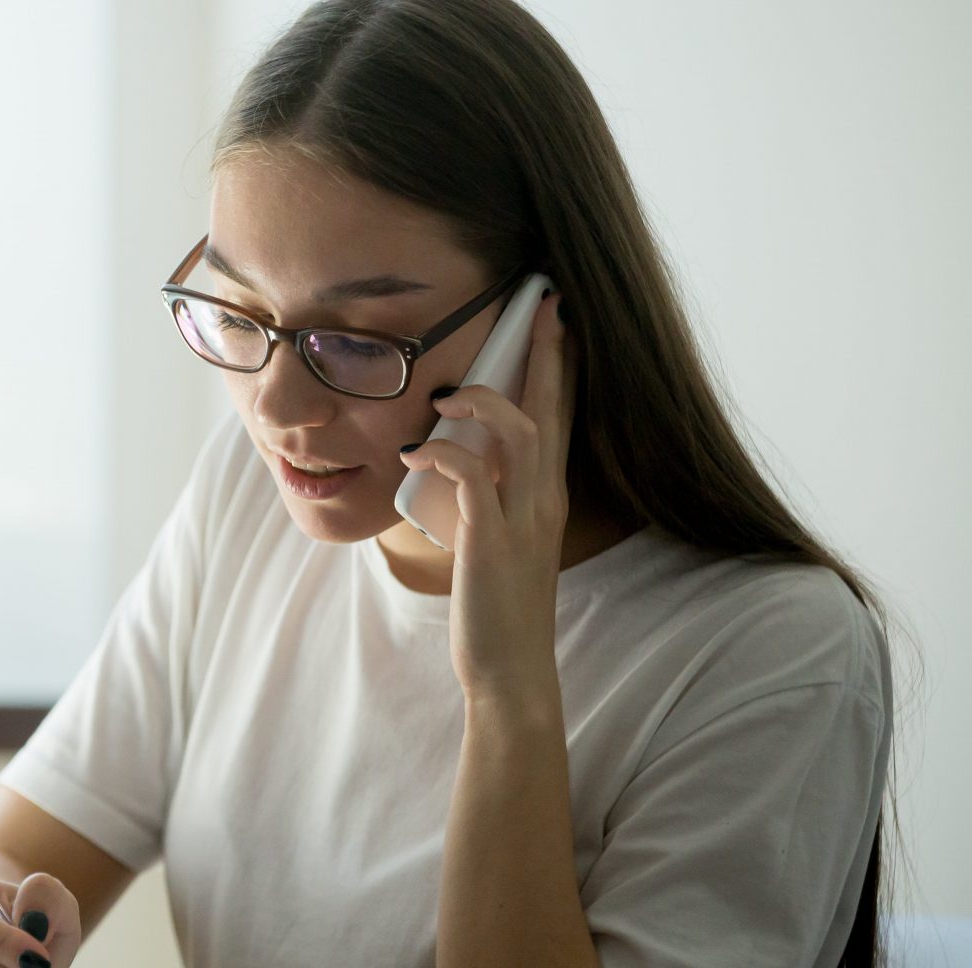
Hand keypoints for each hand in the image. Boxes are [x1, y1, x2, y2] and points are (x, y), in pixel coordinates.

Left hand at [398, 290, 574, 700]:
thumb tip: (457, 462)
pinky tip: (416, 457)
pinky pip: (472, 480)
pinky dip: (444, 457)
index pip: (560, 418)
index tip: (557, 322)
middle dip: (546, 356)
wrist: (509, 670)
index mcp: (546, 497)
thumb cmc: (496, 606)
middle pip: (552, 411)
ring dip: (484, 404)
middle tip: (542, 306)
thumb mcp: (496, 539)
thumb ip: (487, 498)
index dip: (559, 369)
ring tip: (446, 398)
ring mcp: (522, 520)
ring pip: (521, 435)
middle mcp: (543, 500)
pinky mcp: (492, 541)